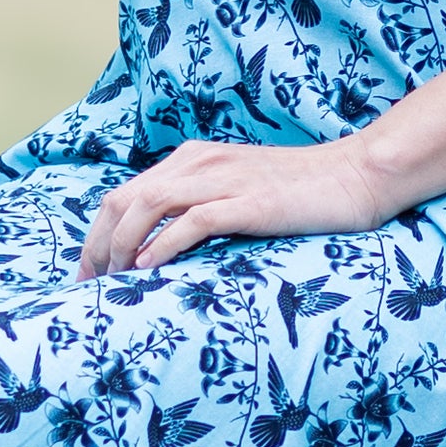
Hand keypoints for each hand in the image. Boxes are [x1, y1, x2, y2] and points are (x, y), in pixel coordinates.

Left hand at [80, 135, 403, 274]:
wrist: (356, 176)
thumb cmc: (299, 192)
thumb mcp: (237, 189)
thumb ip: (199, 204)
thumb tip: (161, 245)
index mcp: (191, 158)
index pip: (123, 195)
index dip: (98, 236)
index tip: (89, 274)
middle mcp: (198, 163)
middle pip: (122, 201)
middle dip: (98, 246)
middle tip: (90, 287)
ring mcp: (223, 180)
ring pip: (146, 206)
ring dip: (121, 248)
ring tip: (114, 283)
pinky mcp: (248, 202)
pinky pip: (189, 222)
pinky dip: (162, 246)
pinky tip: (149, 271)